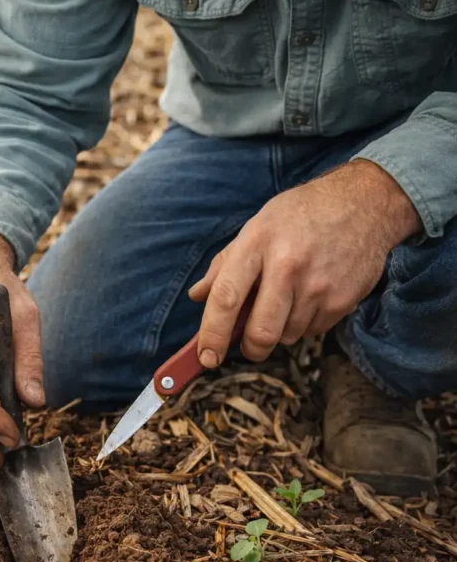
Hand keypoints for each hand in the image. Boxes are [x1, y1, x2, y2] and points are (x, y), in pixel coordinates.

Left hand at [189, 160, 421, 365]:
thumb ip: (224, 264)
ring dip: (281, 329)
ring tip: (290, 298)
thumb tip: (197, 296)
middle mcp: (287, 266)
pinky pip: (312, 331)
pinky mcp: (342, 300)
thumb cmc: (301, 215)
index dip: (212, 334)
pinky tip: (312, 294)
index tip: (206, 357)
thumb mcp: (258, 227)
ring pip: (287, 336)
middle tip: (250, 344)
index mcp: (257, 243)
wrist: (363, 204)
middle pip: (260, 333)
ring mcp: (318, 285)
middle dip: (250, 349)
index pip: (226, 298)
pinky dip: (306, 323)